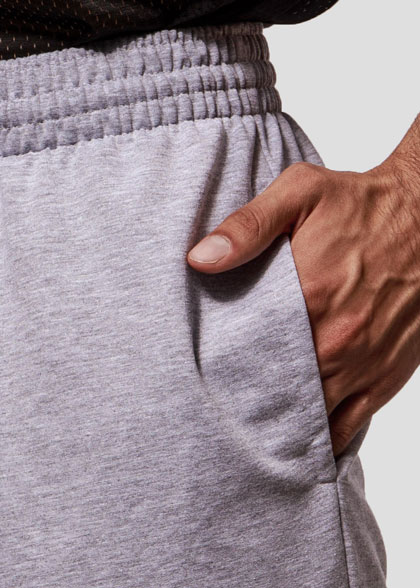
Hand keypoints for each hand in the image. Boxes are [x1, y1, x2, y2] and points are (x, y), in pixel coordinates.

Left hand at [186, 123, 419, 456]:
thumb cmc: (361, 204)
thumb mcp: (300, 194)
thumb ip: (247, 227)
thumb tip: (199, 259)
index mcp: (309, 295)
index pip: (249, 351)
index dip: (222, 370)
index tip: (203, 378)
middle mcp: (336, 338)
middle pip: (277, 389)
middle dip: (247, 401)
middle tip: (220, 410)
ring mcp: (363, 362)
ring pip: (311, 414)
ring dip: (281, 423)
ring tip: (251, 431)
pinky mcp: (386, 375)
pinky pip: (351, 424)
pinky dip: (324, 439)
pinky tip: (300, 440)